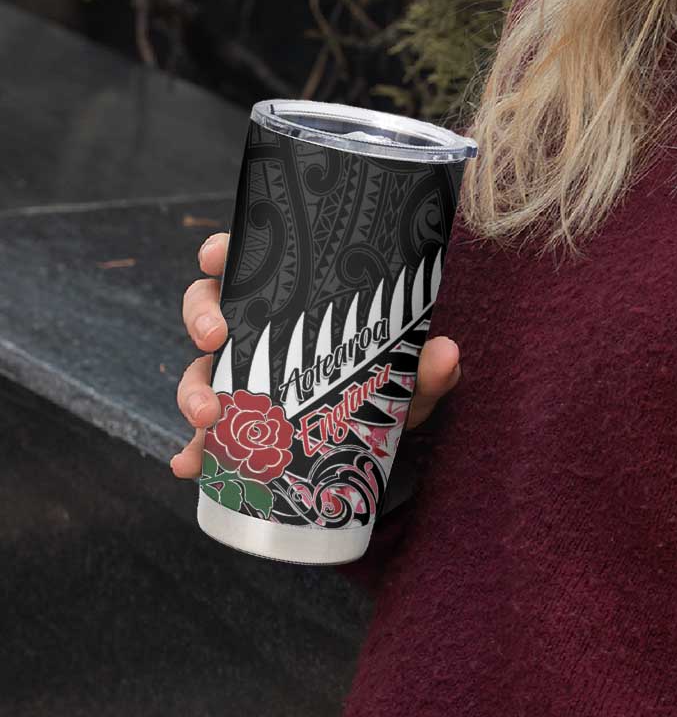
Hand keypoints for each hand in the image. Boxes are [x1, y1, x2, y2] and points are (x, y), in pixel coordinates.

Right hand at [169, 232, 461, 477]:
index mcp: (290, 299)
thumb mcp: (407, 376)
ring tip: (208, 416)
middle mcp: (257, 330)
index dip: (222, 251)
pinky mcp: (237, 423)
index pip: (248, 262)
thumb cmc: (385, 384)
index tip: (216, 255)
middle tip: (215, 339)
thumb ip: (426, 367)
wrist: (378, 439)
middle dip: (200, 319)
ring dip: (193, 390)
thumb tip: (447, 353)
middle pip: (207, 307)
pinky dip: (192, 450)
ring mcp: (241, 375)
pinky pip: (204, 434)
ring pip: (198, 369)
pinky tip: (189, 465)